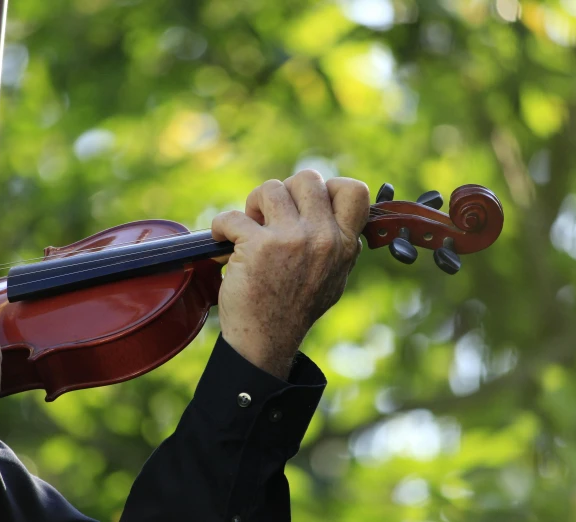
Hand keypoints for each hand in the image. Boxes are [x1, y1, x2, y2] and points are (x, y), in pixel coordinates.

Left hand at [212, 170, 369, 378]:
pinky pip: (233, 216)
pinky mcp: (257, 245)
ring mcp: (290, 239)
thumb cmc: (295, 309)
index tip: (309, 202)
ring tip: (249, 226)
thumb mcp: (334, 278)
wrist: (266, 340)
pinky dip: (221, 225)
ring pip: (271, 189)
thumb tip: (333, 211)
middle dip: (285, 191)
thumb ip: (338, 245)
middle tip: (272, 214)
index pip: (354, 190)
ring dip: (254, 204)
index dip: (329, 186)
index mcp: (343, 244)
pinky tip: (223, 239)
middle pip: (307, 179)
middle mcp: (322, 238)